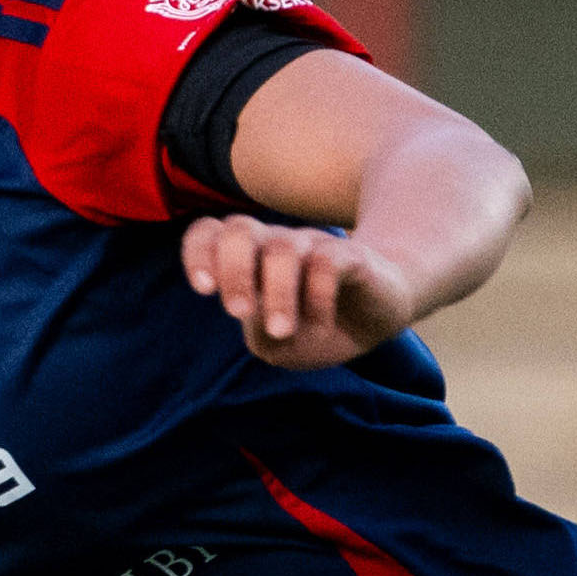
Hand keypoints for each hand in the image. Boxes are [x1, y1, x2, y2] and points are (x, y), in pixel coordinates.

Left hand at [178, 215, 417, 370]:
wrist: (378, 315)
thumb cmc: (317, 327)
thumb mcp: (280, 346)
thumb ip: (260, 335)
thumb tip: (262, 317)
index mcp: (250, 261)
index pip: (211, 234)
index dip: (198, 253)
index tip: (203, 289)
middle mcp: (276, 245)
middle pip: (239, 229)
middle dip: (233, 270)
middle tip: (239, 312)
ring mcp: (314, 245)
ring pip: (282, 248)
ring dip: (276, 294)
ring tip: (283, 331)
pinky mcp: (352, 255)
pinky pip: (327, 262)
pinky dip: (317, 296)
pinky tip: (321, 323)